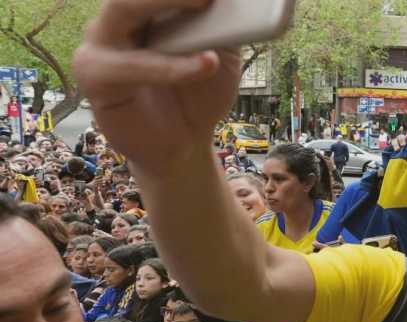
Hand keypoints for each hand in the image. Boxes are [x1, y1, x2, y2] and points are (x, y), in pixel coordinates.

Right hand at [72, 0, 242, 172]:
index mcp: (148, 6)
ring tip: (209, 22)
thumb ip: (224, 23)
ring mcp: (100, 42)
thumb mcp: (224, 53)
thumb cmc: (200, 93)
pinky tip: (205, 66)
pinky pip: (128, 65)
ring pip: (124, 9)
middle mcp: (118, 16)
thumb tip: (234, 1)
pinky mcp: (94, 74)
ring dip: (170, 9)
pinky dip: (170, 65)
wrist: (184, 144)